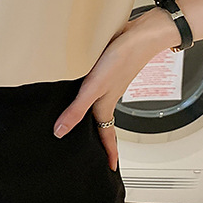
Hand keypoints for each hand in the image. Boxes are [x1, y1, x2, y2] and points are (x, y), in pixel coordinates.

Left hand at [52, 16, 164, 170]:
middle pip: (102, 122)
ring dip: (94, 116)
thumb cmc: (123, 59)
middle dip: (100, 137)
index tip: (109, 168)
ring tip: (87, 124)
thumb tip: (60, 131)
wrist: (142, 34)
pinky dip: (91, 95)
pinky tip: (83, 88)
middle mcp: (107, 96)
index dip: (108, 152)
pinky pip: (96, 88)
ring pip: (99, 105)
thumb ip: (77, 110)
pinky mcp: (106, 67)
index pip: (106, 135)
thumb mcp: (94, 87)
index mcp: (106, 105)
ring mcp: (108, 82)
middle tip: (96, 150)